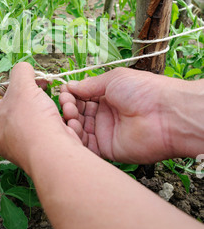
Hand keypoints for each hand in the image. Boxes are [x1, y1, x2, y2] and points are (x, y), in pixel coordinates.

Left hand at [0, 62, 78, 171]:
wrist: (52, 152)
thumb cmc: (31, 120)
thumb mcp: (22, 84)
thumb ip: (20, 70)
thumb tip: (23, 68)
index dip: (13, 84)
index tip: (26, 80)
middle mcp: (0, 137)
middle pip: (16, 106)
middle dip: (32, 94)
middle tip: (42, 87)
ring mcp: (19, 146)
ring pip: (32, 117)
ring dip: (44, 106)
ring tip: (51, 103)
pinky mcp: (37, 151)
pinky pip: (43, 130)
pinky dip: (51, 121)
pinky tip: (58, 118)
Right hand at [59, 67, 179, 163]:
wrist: (165, 113)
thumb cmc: (144, 90)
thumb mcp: (113, 79)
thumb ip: (89, 85)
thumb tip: (70, 85)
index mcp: (108, 96)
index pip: (82, 97)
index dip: (71, 95)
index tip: (63, 92)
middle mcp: (106, 115)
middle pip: (78, 113)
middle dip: (69, 107)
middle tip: (67, 104)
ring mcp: (106, 132)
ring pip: (80, 129)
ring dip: (70, 122)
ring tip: (70, 114)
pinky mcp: (108, 149)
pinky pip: (87, 146)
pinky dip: (76, 139)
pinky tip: (72, 128)